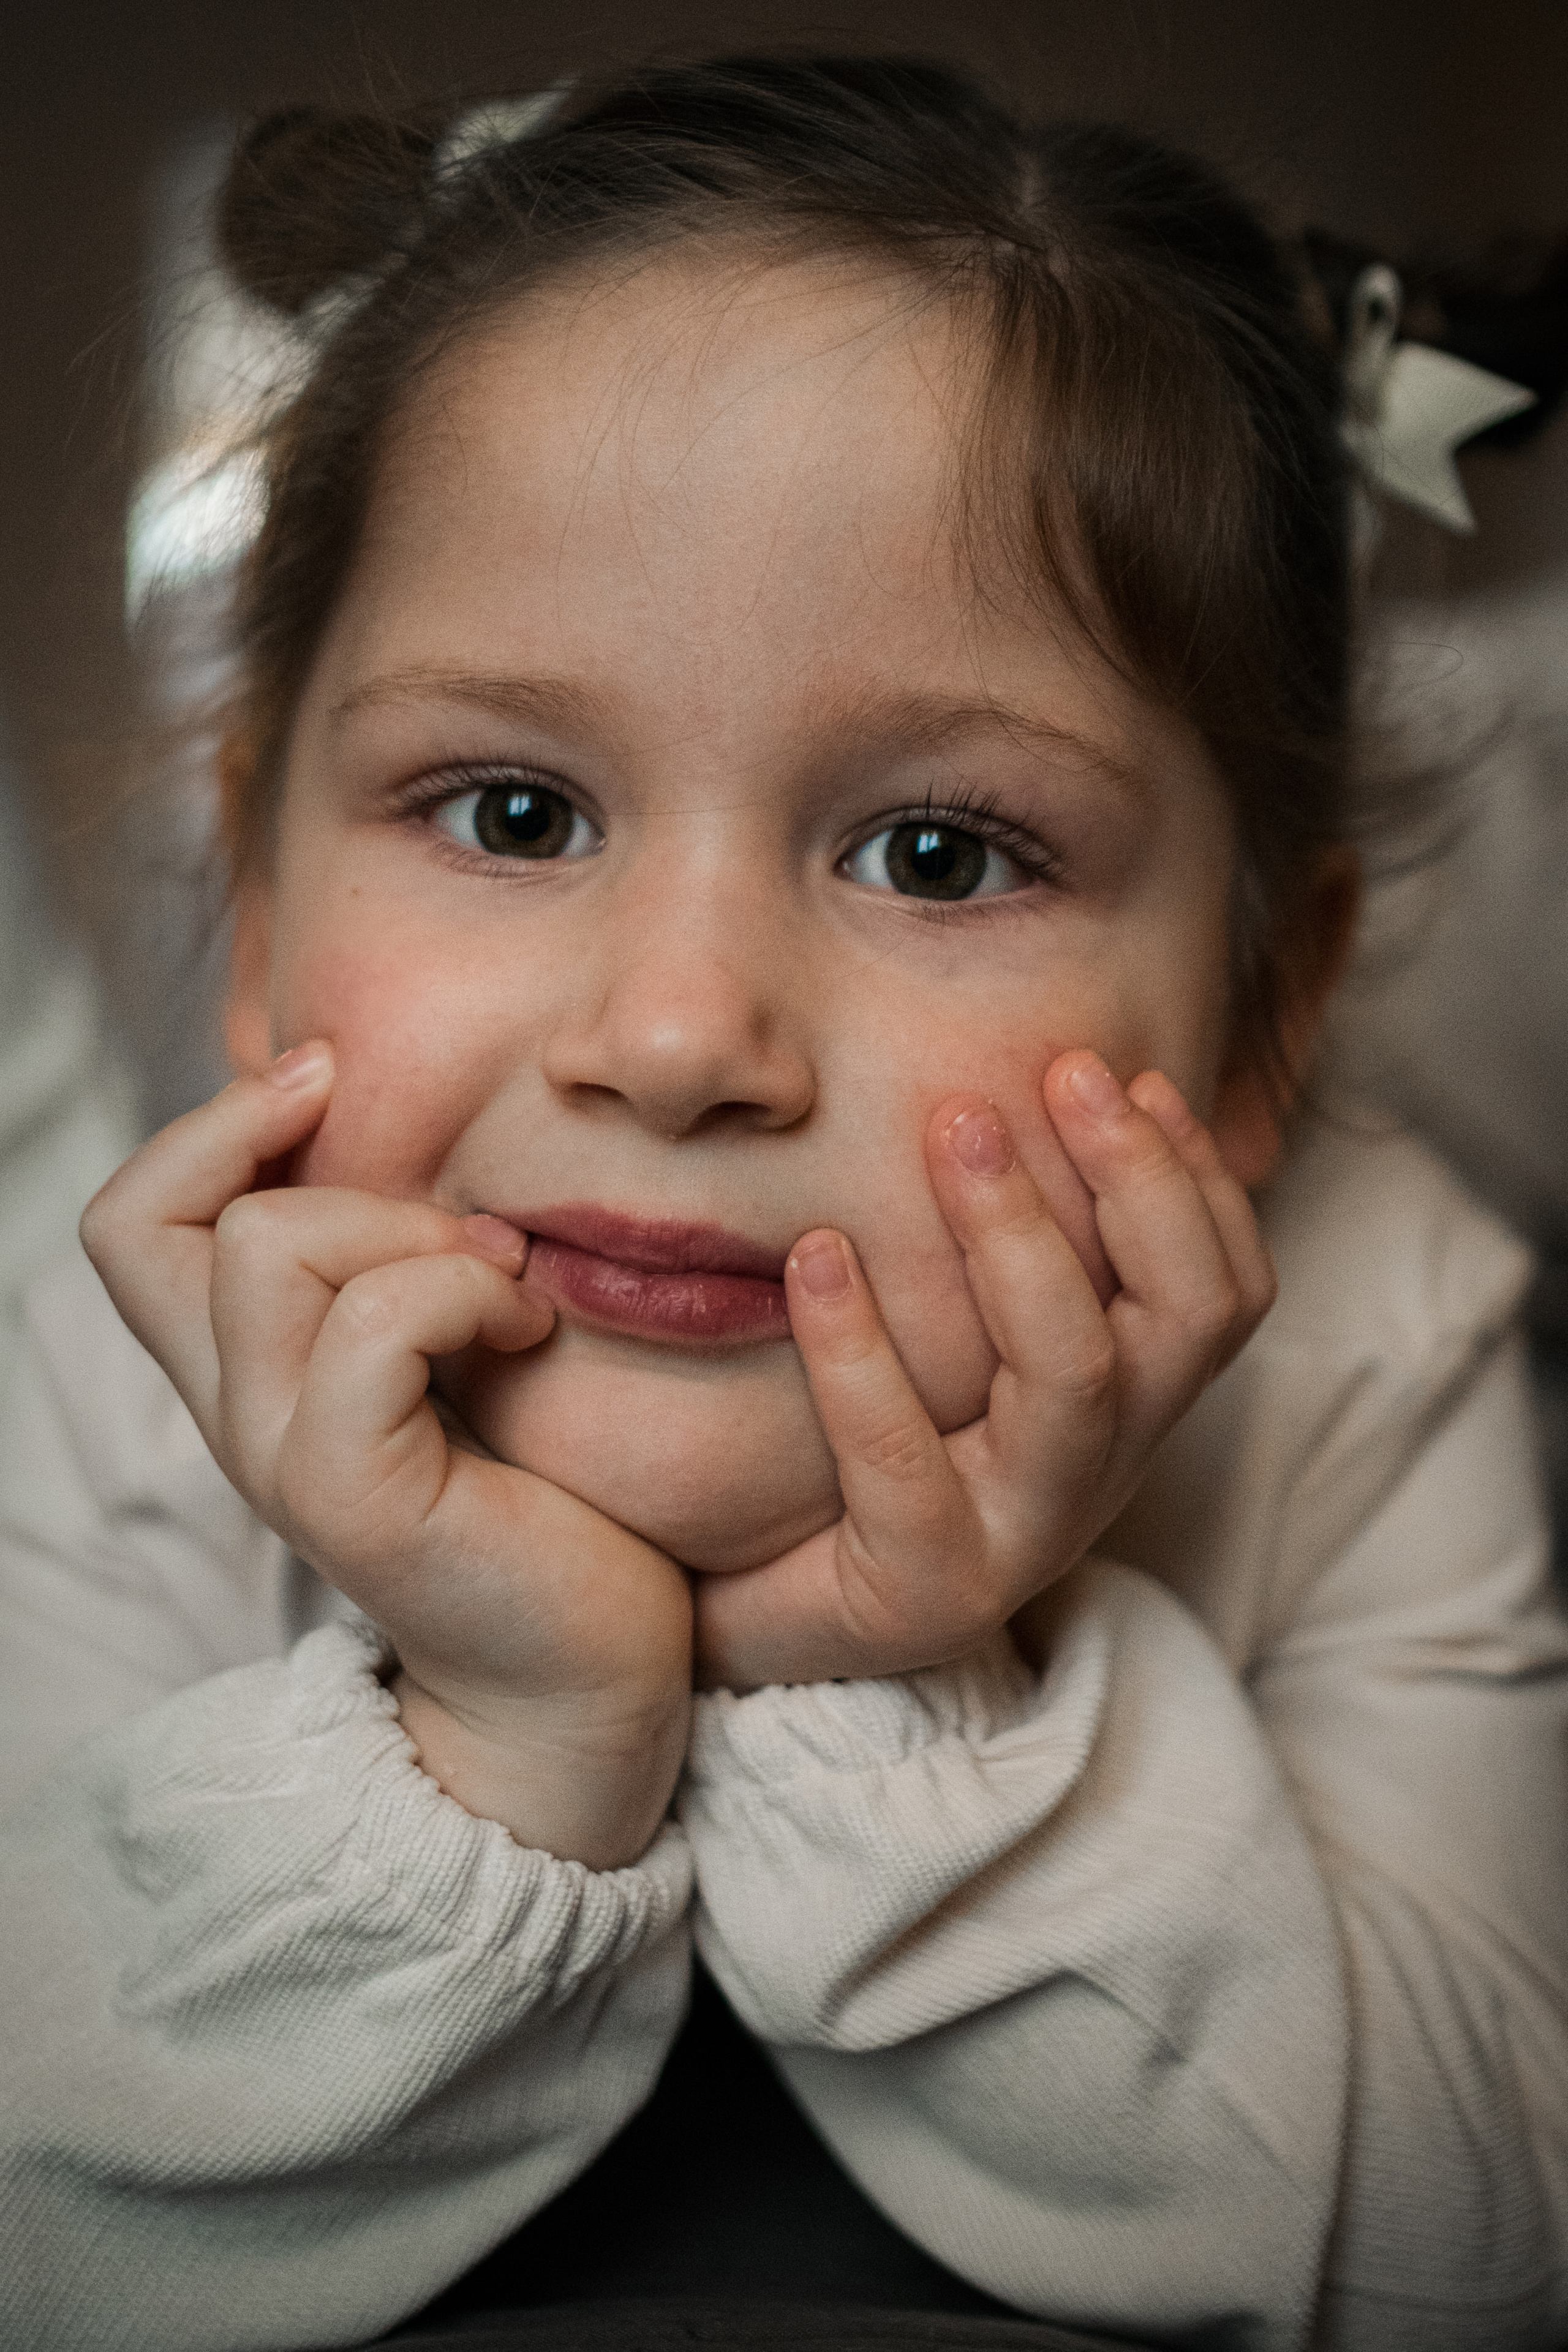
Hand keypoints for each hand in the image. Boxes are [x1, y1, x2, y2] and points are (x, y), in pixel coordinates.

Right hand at [80, 1044, 692, 1866]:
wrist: (584, 1672)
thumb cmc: (544, 1496)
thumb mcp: (449, 1345)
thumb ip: (399, 1260)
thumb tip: (401, 1126)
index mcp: (246, 1369)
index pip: (132, 1220)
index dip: (207, 1128)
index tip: (328, 1080)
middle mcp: (236, 1413)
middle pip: (159, 1217)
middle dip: (325, 1168)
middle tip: (460, 1232)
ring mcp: (281, 1459)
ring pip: (267, 1248)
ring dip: (409, 1231)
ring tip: (504, 1287)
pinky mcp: (354, 1498)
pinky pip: (376, 1325)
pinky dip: (465, 1293)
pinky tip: (525, 1332)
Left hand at [693, 1050, 1274, 1689]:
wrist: (764, 1622)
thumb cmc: (857, 1453)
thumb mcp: (951, 1341)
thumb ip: (996, 1247)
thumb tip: (1005, 1081)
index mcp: (1125, 1404)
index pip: (1225, 1289)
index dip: (1196, 1178)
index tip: (1128, 1073)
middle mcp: (1100, 1469)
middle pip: (1186, 1318)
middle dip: (1135, 1178)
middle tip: (1060, 1068)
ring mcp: (1022, 1535)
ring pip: (1074, 1377)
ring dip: (1021, 1237)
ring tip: (953, 1129)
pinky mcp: (927, 1589)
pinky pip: (904, 1461)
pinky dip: (860, 1347)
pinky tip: (815, 1255)